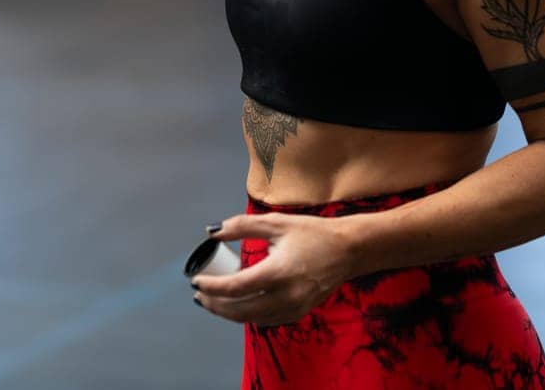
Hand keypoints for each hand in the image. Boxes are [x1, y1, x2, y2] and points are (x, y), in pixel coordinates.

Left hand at [190, 212, 356, 325]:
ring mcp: (293, 308)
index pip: (235, 287)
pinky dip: (248, 314)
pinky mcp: (299, 313)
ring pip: (251, 319)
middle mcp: (285, 296)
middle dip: (214, 304)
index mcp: (277, 272)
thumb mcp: (277, 223)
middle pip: (239, 310)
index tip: (195, 281)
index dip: (212, 286)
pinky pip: (266, 320)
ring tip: (213, 300)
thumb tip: (212, 232)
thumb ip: (242, 226)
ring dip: (228, 312)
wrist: (349, 250)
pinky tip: (239, 304)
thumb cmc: (313, 233)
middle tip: (199, 293)